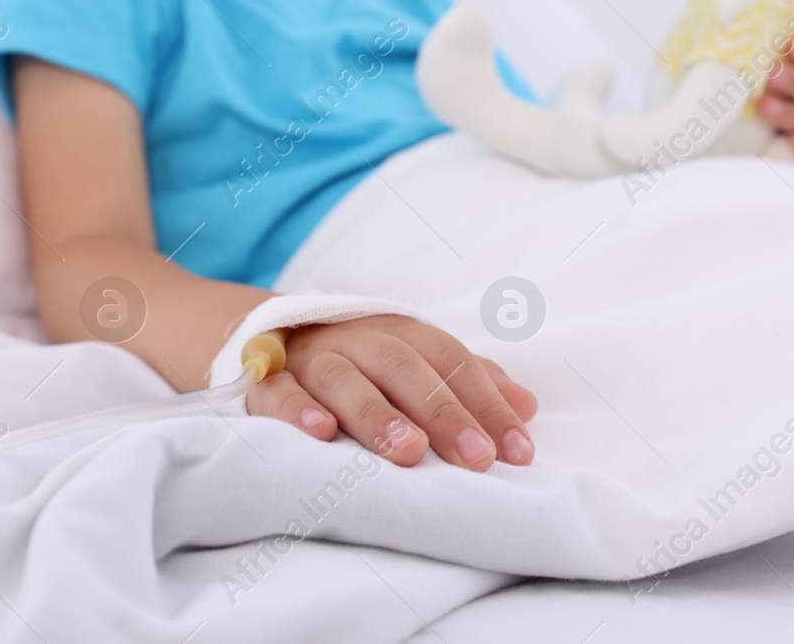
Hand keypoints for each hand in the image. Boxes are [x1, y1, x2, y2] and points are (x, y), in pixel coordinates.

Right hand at [244, 314, 538, 470]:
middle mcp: (358, 341)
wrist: (273, 336)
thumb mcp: (416, 364)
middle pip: (405, 369)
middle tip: (475, 458)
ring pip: (344, 379)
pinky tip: (320, 433)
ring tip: (409, 451)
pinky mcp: (265, 379)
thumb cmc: (363, 363)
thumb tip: (528, 407)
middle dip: (443, 413)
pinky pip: (278, 390)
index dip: (487, 403)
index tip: (518, 451)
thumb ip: (469, 384)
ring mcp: (311, 359)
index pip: (452, 362)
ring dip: (377, 413)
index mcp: (401, 335)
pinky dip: (297, 408)